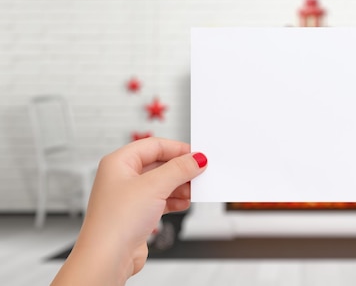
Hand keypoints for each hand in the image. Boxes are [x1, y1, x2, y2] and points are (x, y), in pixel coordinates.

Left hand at [51, 138, 206, 285]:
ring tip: (193, 191)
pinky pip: (160, 200)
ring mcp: (129, 196)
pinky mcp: (137, 213)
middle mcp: (122, 177)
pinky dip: (174, 200)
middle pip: (159, 164)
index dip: (177, 149)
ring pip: (162, 183)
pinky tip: (184, 203)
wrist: (107, 258)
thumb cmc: (116, 222)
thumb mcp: (154, 186)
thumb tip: (196, 159)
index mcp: (119, 162)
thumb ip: (179, 169)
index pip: (154, 145)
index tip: (197, 155)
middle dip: (180, 170)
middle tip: (199, 173)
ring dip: (179, 186)